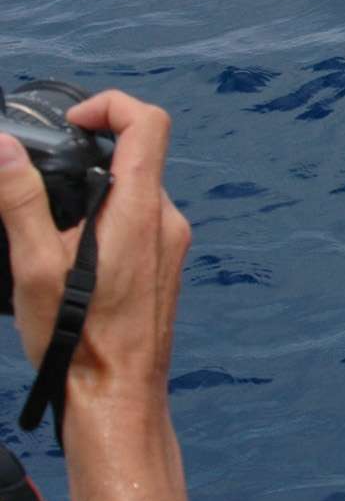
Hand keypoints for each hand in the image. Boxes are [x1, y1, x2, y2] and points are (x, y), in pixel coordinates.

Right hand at [0, 91, 191, 407]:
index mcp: (140, 210)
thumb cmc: (78, 338)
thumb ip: (19, 200)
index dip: (110, 105)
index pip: (148, 123)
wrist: (117, 394)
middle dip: (92, 155)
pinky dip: (108, 219)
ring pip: (137, 192)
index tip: (72, 122)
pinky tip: (72, 256)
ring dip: (97, 192)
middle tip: (46, 176)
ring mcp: (172, 243)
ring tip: (52, 227)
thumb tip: (1, 147)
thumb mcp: (34, 265)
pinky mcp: (167, 264)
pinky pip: (141, 222)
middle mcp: (167, 220)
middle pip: (140, 156)